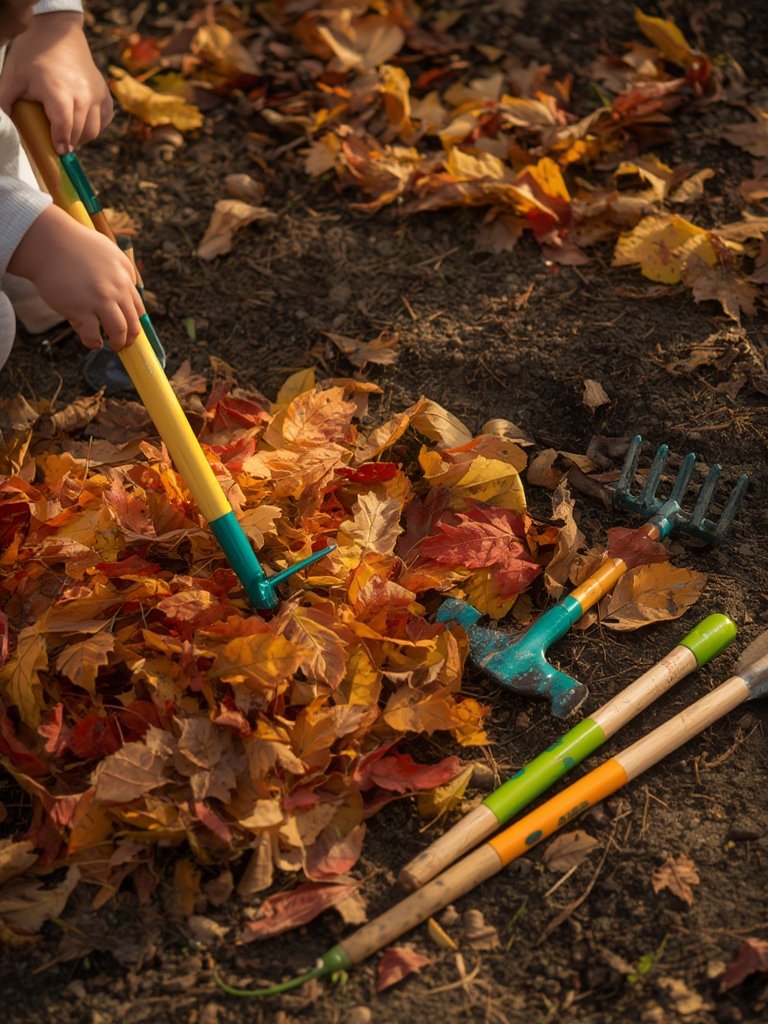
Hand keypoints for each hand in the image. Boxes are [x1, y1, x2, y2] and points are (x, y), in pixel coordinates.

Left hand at [0, 12, 112, 153]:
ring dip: (82, 137)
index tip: (58, 151)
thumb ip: (5, 101)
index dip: (61, 142)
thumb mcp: (13, 76)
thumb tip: (3, 124)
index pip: (64, 126)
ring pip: (94, 129)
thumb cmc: (33, 54)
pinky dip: (95, 126)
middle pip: (81, 132)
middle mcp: (82, 94)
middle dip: (70, 143)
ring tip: (70, 136)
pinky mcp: (104, 92)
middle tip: (60, 146)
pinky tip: (83, 123)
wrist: (58, 31)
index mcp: (59, 91)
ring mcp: (96, 93)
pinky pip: (105, 118)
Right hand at [8, 205, 144, 350]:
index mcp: (124, 275)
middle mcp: (116, 288)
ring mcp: (99, 300)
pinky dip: (94, 342)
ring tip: (112, 346)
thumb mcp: (108, 250)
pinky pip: (93, 334)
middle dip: (130, 338)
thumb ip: (121, 269)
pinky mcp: (80, 309)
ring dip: (118, 343)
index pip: (138, 307)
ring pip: (119, 331)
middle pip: (133, 322)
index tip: (131, 329)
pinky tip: (92, 341)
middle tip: (124, 344)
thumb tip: (130, 286)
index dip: (136, 322)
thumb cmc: (73, 244)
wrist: (48, 242)